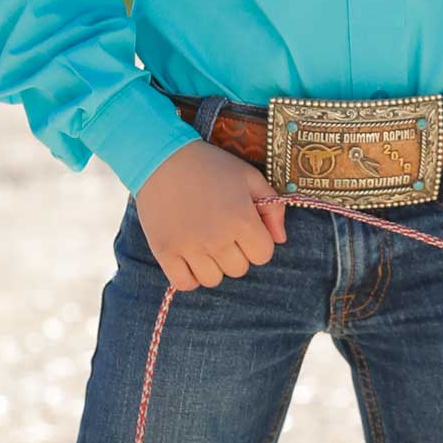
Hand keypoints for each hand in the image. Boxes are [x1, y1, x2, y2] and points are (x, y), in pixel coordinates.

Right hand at [134, 141, 286, 290]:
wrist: (161, 158)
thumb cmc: (209, 165)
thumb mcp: (249, 176)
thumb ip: (273, 207)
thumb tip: (280, 239)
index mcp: (242, 219)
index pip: (263, 255)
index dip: (257, 242)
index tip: (244, 228)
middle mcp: (217, 238)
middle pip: (239, 269)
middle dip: (236, 252)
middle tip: (222, 230)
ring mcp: (190, 247)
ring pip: (213, 280)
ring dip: (213, 265)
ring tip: (205, 242)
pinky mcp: (165, 252)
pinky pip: (185, 283)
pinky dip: (189, 276)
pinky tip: (189, 257)